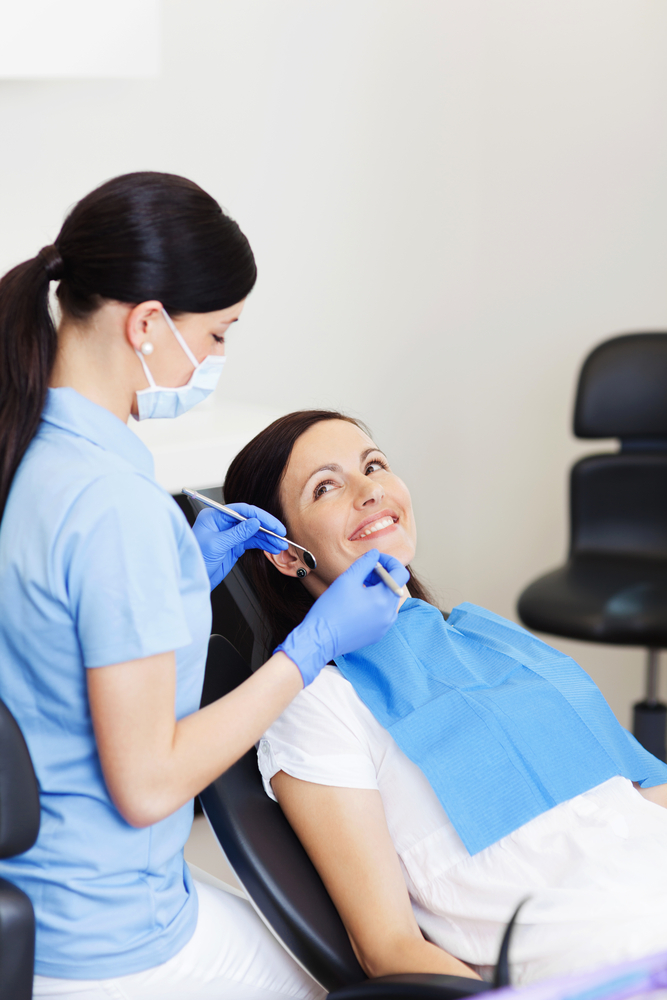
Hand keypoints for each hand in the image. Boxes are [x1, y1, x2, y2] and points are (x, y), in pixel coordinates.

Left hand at [193, 503, 287, 589]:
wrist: (192, 580)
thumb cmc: (196, 560)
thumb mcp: (217, 545)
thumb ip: (237, 533)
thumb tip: (254, 522)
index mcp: (215, 516)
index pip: (242, 510)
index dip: (260, 516)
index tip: (273, 525)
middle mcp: (223, 523)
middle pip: (250, 520)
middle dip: (267, 528)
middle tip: (281, 534)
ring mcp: (229, 534)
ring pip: (253, 532)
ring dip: (268, 538)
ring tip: (280, 544)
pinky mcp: (234, 546)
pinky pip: (252, 542)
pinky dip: (263, 545)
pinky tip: (272, 548)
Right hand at [276, 549, 409, 685]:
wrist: (320, 639)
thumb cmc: (331, 609)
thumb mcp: (347, 579)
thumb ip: (365, 563)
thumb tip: (375, 554)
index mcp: (384, 599)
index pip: (400, 573)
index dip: (389, 561)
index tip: (375, 559)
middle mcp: (389, 615)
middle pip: (395, 587)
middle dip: (382, 575)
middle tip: (363, 572)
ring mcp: (384, 626)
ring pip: (389, 600)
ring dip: (378, 589)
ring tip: (359, 586)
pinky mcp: (377, 634)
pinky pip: (383, 614)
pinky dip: (375, 604)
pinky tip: (357, 603)